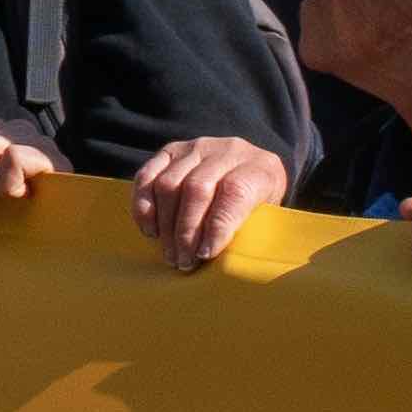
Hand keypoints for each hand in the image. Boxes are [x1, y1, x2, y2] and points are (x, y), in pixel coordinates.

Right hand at [132, 132, 286, 266]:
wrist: (249, 172)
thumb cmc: (259, 205)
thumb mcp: (267, 218)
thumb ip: (250, 233)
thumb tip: (226, 263)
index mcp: (260, 168)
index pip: (234, 192)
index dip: (217, 226)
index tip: (206, 254)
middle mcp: (227, 151)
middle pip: (197, 189)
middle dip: (186, 232)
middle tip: (183, 261)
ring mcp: (196, 148)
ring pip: (169, 184)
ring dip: (166, 225)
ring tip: (170, 253)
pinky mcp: (171, 151)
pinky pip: (147, 176)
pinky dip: (143, 206)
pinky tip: (151, 230)